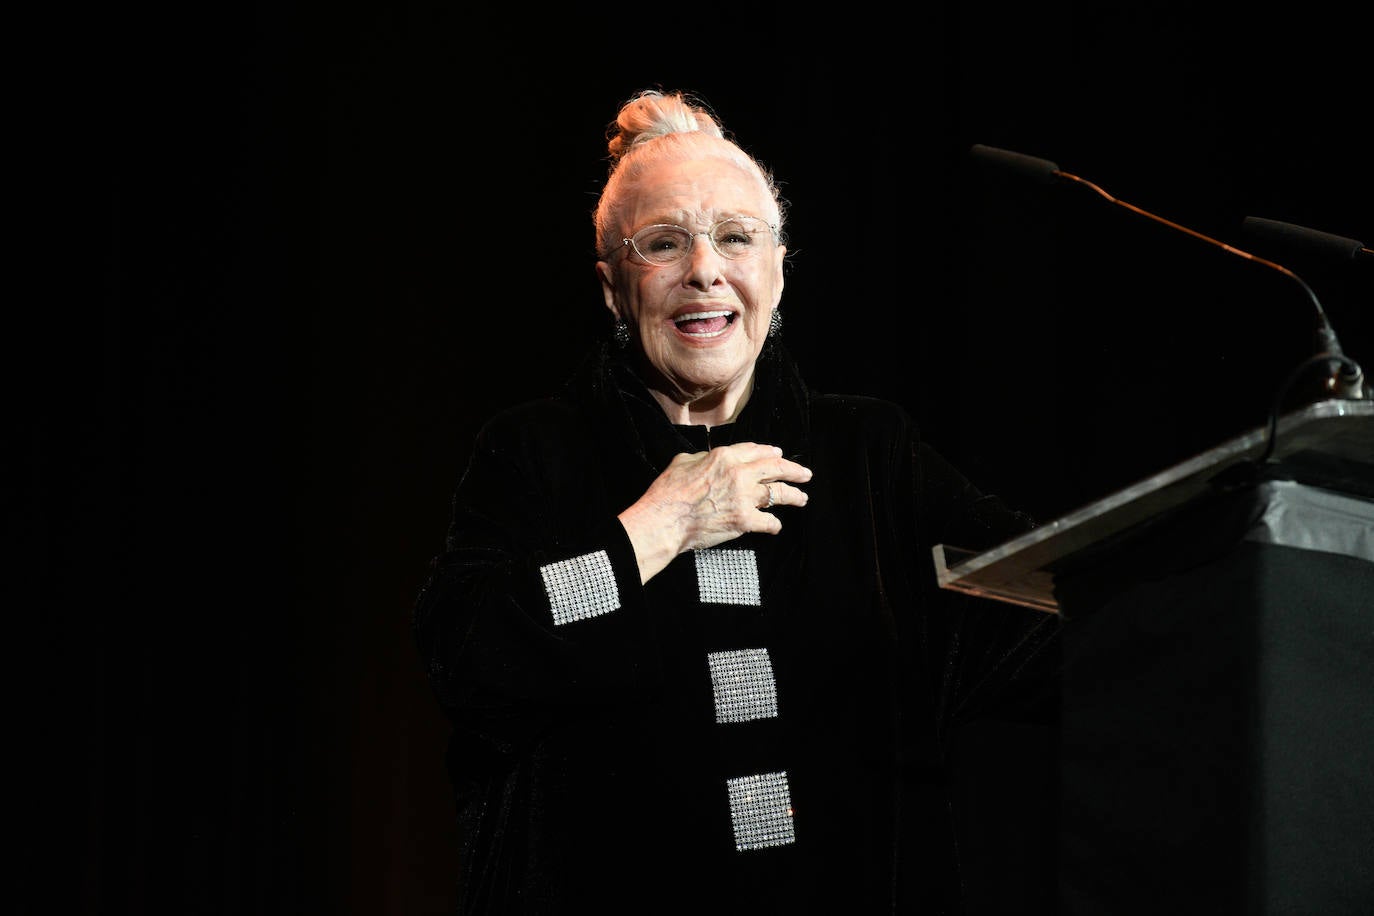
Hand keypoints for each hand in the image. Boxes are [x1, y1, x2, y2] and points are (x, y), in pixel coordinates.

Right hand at [618, 442, 811, 583]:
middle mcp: (739, 473)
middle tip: (805, 474)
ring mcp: (744, 497)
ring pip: (778, 493)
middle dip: (794, 470)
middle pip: (775, 468)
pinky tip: (776, 525)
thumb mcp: (684, 461)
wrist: (664, 520)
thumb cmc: (668, 492)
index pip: (756, 450)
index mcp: (724, 456)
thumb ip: (703, 456)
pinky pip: (768, 521)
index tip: (779, 455)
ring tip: (802, 498)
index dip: (770, 453)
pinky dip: (774, 524)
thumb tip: (710, 458)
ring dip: (794, 496)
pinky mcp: (744, 520)